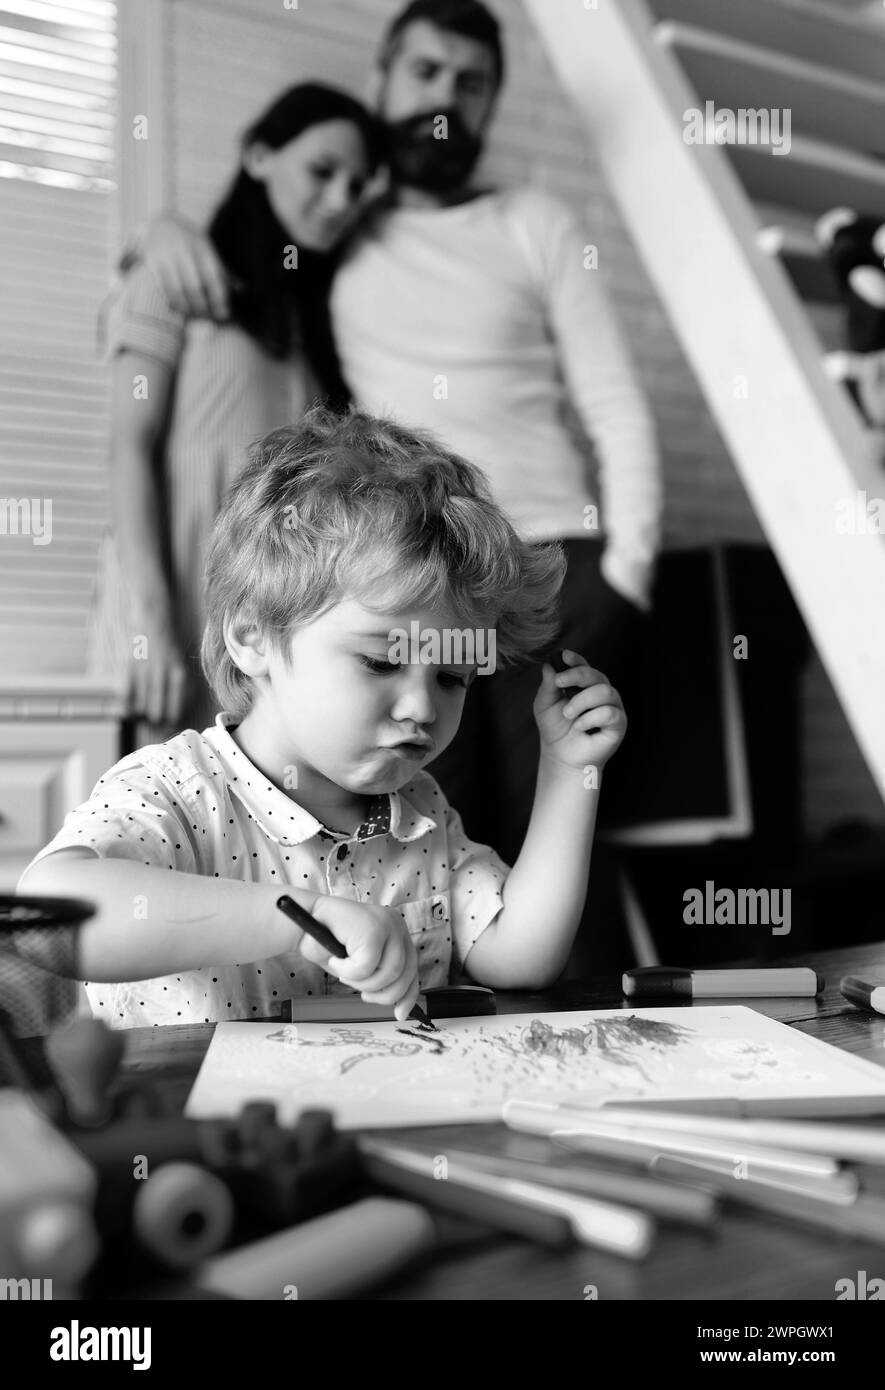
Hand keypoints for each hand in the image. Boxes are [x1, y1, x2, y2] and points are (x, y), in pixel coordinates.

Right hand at [127, 629, 189, 725]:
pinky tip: (131, 709)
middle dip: (157, 723)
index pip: (175, 711)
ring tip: (145, 717)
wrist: (155, 623)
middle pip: (156, 714)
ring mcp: (143, 673)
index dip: (172, 723)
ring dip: (142, 717)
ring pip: (140, 708)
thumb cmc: (172, 649)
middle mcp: (161, 676)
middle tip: (157, 724)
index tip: (170, 726)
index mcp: (179, 676)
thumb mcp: (184, 668)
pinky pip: (126, 696)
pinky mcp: (129, 669)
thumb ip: (185, 690)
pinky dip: (127, 707)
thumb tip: (178, 714)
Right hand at [142, 214, 232, 320]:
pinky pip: (163, 288)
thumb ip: (223, 270)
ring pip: (177, 290)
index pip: (213, 277)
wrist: (159, 223)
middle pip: (194, 287)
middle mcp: (185, 251)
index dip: (219, 298)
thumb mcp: (207, 249)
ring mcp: (167, 256)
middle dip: (203, 307)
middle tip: (209, 317)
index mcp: (202, 247)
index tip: (224, 314)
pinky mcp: (153, 262)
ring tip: (194, 315)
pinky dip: (172, 302)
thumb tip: (241, 289)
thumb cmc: (190, 242)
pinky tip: (178, 308)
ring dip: (187, 307)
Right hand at [298, 898, 419, 1021]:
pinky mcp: (373, 928)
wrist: (300, 920)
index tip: (399, 1014)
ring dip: (360, 982)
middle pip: (406, 973)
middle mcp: (397, 925)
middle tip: (362, 995)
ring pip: (388, 973)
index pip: (413, 968)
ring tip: (343, 971)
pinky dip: (347, 971)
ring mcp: (387, 924)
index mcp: (397, 933)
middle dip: (382, 993)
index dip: (408, 995)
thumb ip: (382, 977)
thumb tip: (401, 1009)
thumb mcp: (360, 966)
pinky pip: (367, 967)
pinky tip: (335, 959)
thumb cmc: (327, 944)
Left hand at [534, 650, 626, 771]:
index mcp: (584, 684)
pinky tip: (579, 727)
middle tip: (558, 684)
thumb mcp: (545, 704)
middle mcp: (601, 692)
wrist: (561, 756)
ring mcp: (612, 706)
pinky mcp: (619, 723)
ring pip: (605, 691)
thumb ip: (548, 685)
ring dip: (582, 701)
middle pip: (596, 674)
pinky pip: (609, 713)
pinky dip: (590, 718)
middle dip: (576, 676)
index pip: (584, 666)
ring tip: (568, 714)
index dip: (576, 659)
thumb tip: (549, 665)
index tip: (563, 657)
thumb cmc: (555, 728)